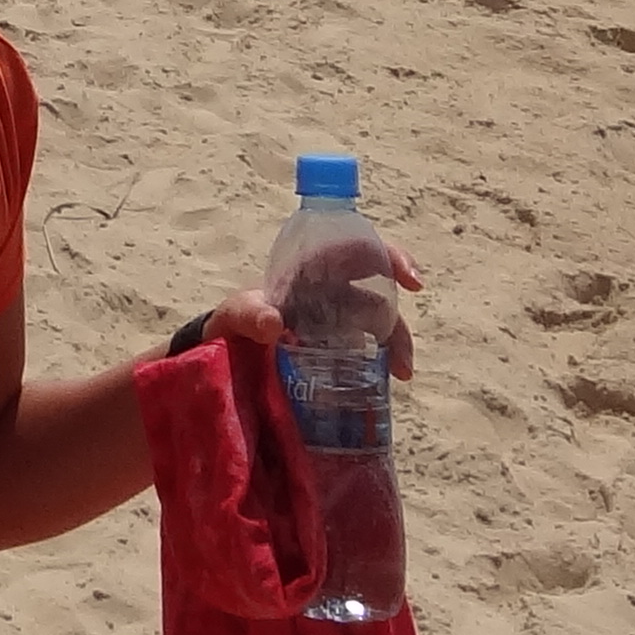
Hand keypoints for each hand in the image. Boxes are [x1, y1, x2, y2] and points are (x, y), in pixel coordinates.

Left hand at [194, 229, 422, 379]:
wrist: (222, 354)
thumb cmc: (230, 322)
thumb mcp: (235, 315)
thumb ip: (248, 314)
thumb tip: (274, 324)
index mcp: (311, 269)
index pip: (359, 250)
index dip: (390, 258)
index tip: (412, 281)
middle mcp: (330, 292)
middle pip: (379, 296)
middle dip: (397, 325)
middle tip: (401, 362)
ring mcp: (335, 322)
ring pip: (378, 327)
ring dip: (393, 347)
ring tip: (397, 376)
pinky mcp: (335, 350)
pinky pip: (366, 352)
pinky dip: (379, 364)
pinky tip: (382, 383)